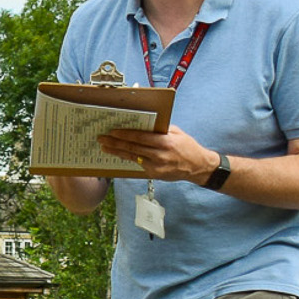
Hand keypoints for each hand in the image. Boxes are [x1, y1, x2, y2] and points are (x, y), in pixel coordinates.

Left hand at [95, 125, 217, 183]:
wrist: (197, 166)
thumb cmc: (187, 146)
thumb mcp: (177, 133)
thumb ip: (161, 129)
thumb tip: (143, 124)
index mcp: (165, 142)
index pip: (140, 137)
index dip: (125, 135)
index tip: (113, 132)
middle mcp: (159, 155)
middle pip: (132, 148)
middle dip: (115, 143)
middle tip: (102, 139)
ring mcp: (156, 166)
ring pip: (131, 157)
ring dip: (116, 152)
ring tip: (104, 147)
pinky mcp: (153, 173)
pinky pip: (137, 164)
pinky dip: (127, 158)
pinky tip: (118, 154)